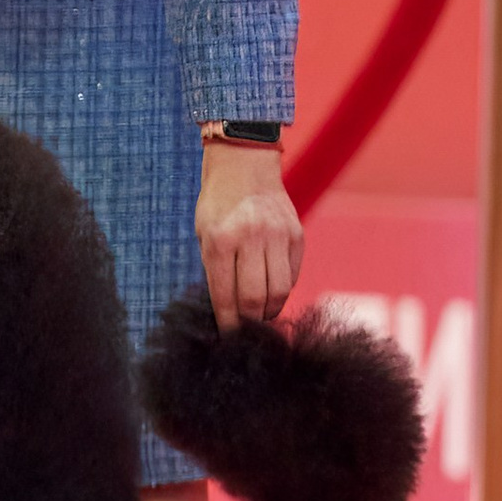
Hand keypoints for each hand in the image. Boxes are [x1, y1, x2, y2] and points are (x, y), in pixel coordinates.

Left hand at [195, 140, 301, 329]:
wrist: (245, 164)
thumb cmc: (218, 203)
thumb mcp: (205, 233)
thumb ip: (216, 269)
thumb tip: (227, 311)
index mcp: (220, 240)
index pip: (225, 296)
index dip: (227, 323)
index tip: (227, 337)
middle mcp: (250, 238)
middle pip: (254, 299)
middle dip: (248, 322)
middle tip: (245, 330)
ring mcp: (277, 235)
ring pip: (278, 291)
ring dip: (269, 310)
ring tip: (260, 315)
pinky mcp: (296, 234)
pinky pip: (292, 274)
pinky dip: (282, 289)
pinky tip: (272, 291)